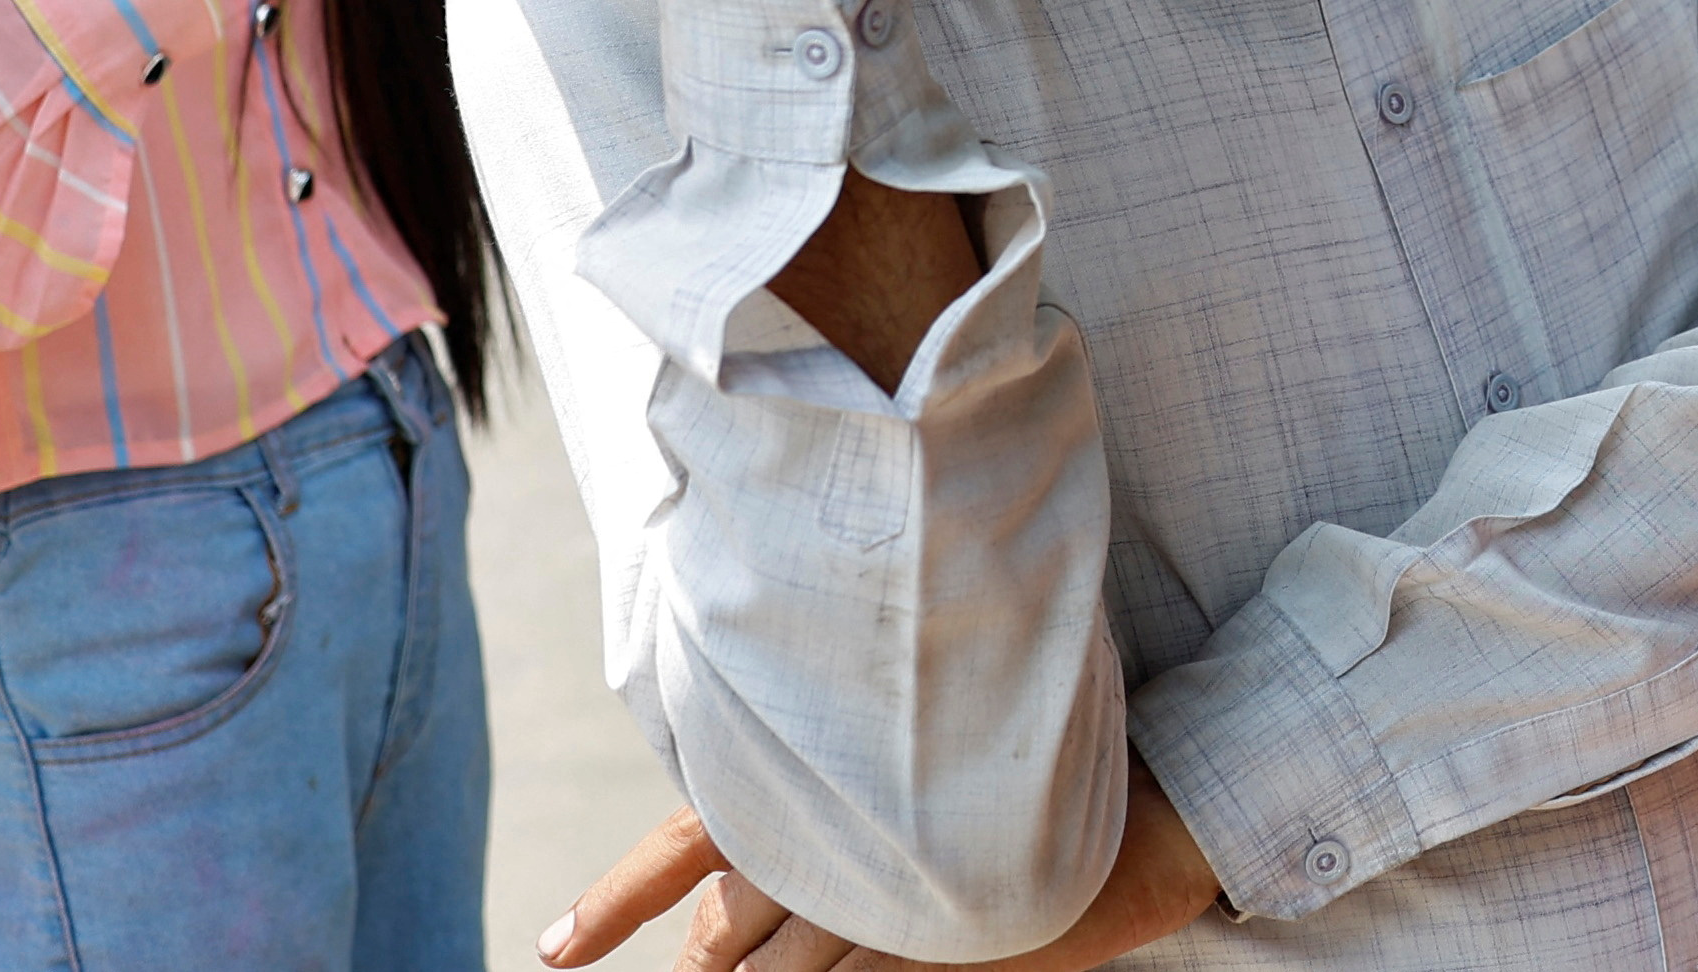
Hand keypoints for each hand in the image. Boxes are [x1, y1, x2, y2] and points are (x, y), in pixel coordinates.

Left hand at [538, 765, 1218, 970]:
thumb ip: (838, 772)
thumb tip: (765, 806)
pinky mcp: (934, 951)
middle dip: (706, 964)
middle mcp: (837, 835)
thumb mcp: (917, 747)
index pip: (685, 844)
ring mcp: (885, 902)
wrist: (1146, 801)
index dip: (614, 901)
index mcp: (818, 775)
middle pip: (725, 932)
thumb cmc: (1026, 756)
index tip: (551, 947)